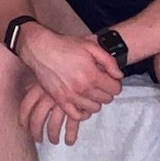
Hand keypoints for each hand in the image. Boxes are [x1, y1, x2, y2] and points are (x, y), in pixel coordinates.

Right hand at [18, 26, 122, 144]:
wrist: (41, 49)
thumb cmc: (65, 45)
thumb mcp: (91, 46)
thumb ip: (109, 61)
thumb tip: (119, 75)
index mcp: (92, 75)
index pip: (115, 89)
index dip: (115, 83)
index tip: (110, 78)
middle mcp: (82, 88)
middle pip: (106, 99)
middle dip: (107, 91)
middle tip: (100, 83)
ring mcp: (70, 96)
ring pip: (94, 108)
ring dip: (96, 100)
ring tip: (91, 91)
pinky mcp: (60, 100)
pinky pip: (76, 115)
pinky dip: (83, 112)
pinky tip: (83, 103)